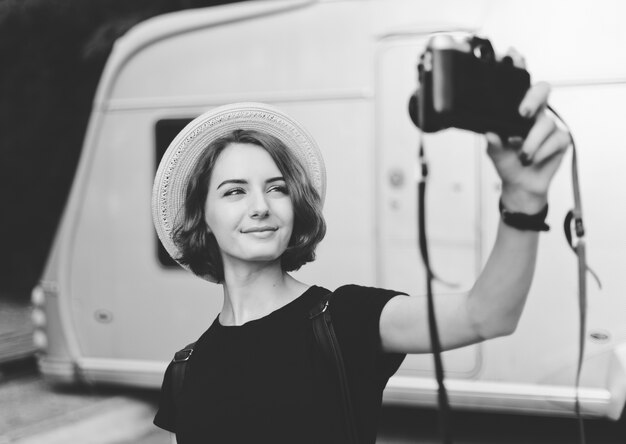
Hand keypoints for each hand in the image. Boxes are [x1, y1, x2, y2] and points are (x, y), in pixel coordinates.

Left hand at [485, 50, 570, 212]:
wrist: (520, 184)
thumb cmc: (507, 161)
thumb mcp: (493, 151)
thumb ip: (492, 141)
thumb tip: (490, 133)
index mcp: (516, 109)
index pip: (519, 84)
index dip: (518, 67)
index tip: (512, 55)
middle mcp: (534, 113)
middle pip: (542, 90)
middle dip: (533, 98)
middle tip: (523, 113)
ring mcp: (549, 125)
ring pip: (545, 123)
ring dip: (531, 142)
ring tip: (521, 154)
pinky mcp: (561, 139)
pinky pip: (554, 140)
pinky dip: (540, 151)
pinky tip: (532, 159)